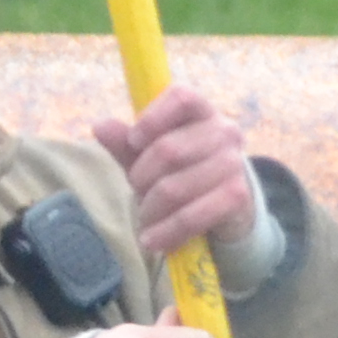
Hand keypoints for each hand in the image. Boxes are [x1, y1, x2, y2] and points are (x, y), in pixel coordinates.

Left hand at [88, 84, 259, 258]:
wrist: (225, 207)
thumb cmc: (182, 171)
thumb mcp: (150, 155)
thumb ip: (127, 142)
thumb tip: (100, 126)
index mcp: (202, 110)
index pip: (181, 97)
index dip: (152, 118)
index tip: (133, 141)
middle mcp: (224, 131)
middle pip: (169, 149)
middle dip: (142, 177)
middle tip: (135, 190)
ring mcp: (234, 163)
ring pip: (175, 187)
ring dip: (151, 209)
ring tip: (144, 219)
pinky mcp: (237, 196)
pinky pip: (192, 216)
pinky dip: (167, 232)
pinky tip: (152, 240)